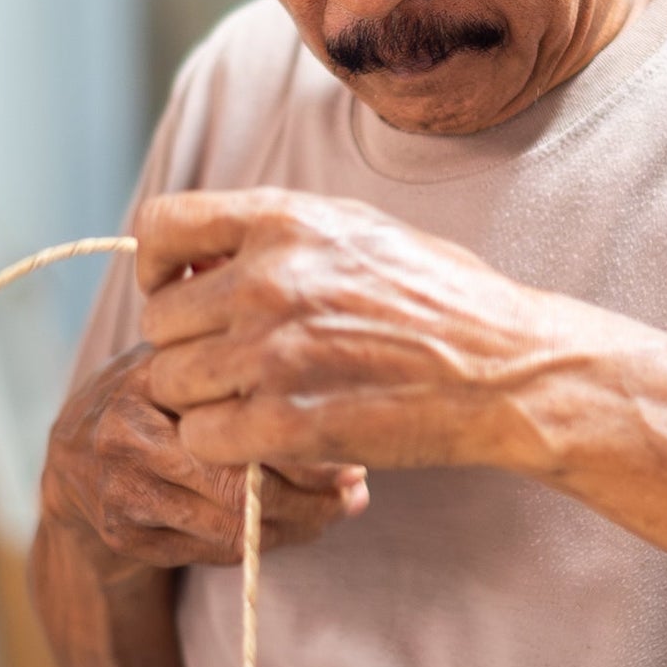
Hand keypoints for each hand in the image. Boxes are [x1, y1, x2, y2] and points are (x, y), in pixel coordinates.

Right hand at [39, 343, 367, 568]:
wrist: (70, 463)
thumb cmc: (150, 400)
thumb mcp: (181, 364)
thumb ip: (232, 367)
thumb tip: (335, 396)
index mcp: (147, 379)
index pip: (241, 423)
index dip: (304, 449)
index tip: (352, 456)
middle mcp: (125, 435)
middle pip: (240, 487)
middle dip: (311, 500)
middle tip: (353, 496)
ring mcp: (120, 493)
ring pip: (230, 529)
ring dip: (293, 529)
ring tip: (331, 514)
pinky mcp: (125, 537)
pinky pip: (211, 552)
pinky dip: (259, 545)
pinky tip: (288, 528)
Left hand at [135, 189, 572, 469]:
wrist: (506, 368)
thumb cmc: (445, 300)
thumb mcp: (360, 231)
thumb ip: (279, 235)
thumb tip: (210, 253)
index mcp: (285, 221)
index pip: (162, 229)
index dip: (160, 267)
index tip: (183, 291)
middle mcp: (268, 279)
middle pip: (159, 320)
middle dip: (189, 344)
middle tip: (237, 364)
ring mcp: (273, 352)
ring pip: (170, 382)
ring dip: (205, 399)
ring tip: (258, 401)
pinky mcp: (285, 422)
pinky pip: (201, 437)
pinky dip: (226, 445)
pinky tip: (268, 436)